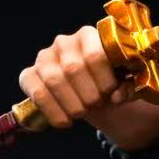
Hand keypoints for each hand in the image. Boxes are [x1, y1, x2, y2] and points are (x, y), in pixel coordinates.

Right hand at [19, 27, 134, 130]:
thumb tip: (117, 96)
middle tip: (96, 105)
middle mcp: (64, 42)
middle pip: (73, 68)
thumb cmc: (108, 83)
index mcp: (89, 36)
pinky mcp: (30, 75)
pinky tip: (65, 122)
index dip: (104, 80)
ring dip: (71, 103)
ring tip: (83, 113)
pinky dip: (52, 111)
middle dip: (87, 94)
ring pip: (53, 80)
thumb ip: (128, 87)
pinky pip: (36, 92)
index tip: (111, 94)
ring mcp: (44, 57)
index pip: (94, 55)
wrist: (91, 94)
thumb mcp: (124, 83)